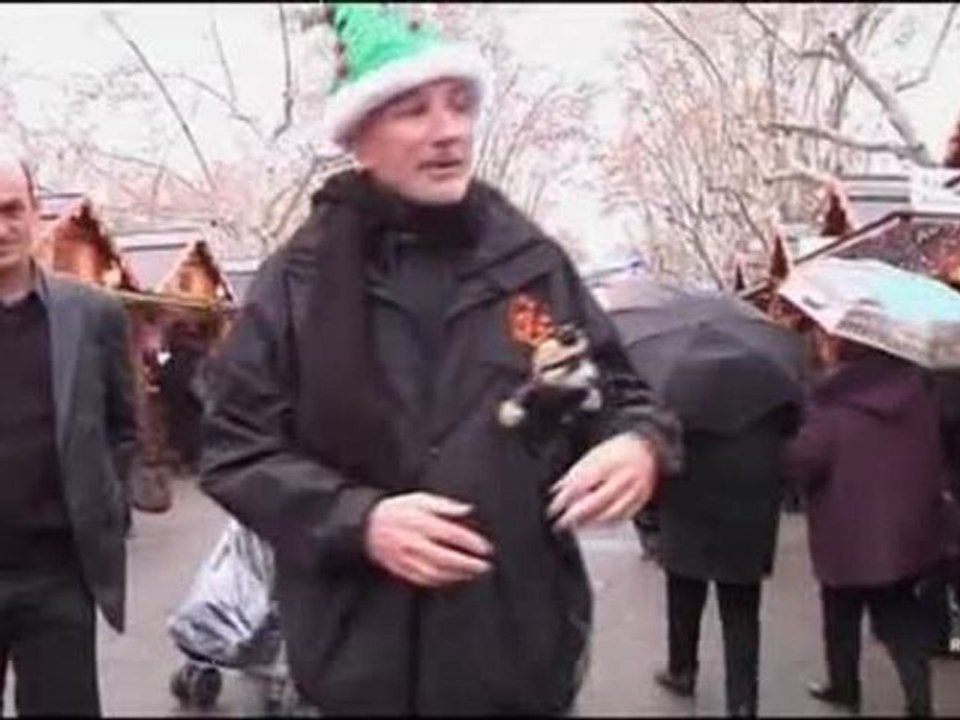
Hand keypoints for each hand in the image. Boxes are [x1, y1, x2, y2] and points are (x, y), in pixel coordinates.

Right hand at [364, 492, 493, 587]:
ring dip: (457, 575)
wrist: (366, 525)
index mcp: (419, 522)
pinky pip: (422, 580)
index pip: (451, 534)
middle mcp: (413, 542)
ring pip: (435, 572)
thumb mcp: (419, 499)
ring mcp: (405, 558)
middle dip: (468, 564)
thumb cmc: (397, 510)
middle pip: (445, 558)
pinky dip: (440, 581)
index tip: (485, 548)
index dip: (471, 543)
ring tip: (472, 573)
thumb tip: (466, 509)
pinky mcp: (400, 569)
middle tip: (485, 566)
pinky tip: (452, 579)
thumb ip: (444, 505)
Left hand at [547, 432, 657, 531]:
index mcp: (610, 462)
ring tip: (575, 527)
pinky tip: (594, 526)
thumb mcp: (594, 454)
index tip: (554, 507)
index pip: (583, 483)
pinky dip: (606, 524)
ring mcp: (635, 490)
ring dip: (591, 523)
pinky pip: (623, 518)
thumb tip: (558, 489)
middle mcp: (624, 477)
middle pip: (597, 501)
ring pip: (611, 514)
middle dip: (576, 515)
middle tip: (561, 523)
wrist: (648, 449)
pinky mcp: (641, 500)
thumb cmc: (618, 450)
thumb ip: (576, 472)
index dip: (566, 497)